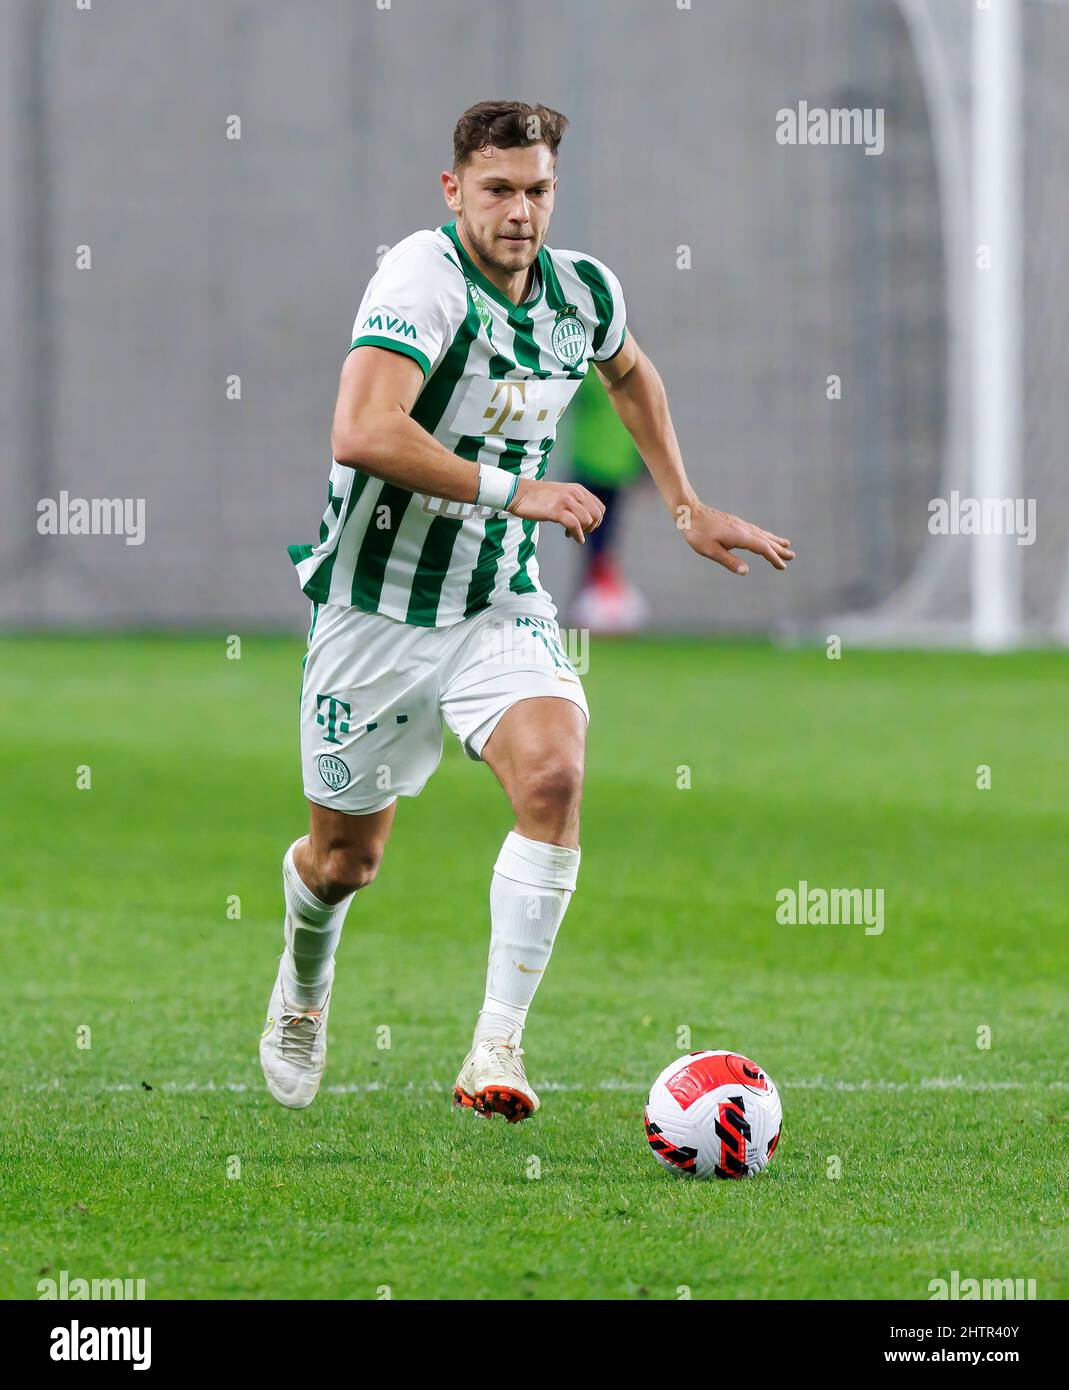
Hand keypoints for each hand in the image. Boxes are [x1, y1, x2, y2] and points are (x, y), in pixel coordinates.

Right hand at [508, 478, 605, 544]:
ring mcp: (566, 502)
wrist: (519, 493)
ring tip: (570, 534)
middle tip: (581, 532)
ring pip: (587, 520)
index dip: (596, 521)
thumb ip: (574, 501)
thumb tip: (585, 518)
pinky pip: (574, 525)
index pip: (600, 507)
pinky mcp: (556, 511)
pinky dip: (577, 535)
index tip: (586, 527)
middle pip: (596, 515)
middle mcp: (575, 493)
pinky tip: (574, 539)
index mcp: (578, 489)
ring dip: (582, 531)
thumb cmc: (538, 497)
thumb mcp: (561, 494)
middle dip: (592, 527)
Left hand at [680, 502, 794, 575]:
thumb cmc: (697, 533)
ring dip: (774, 540)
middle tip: (792, 556)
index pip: (762, 548)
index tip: (783, 566)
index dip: (774, 558)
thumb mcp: (710, 551)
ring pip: (762, 533)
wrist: (689, 511)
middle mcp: (744, 529)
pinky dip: (764, 535)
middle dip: (779, 549)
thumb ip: (729, 561)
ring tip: (786, 543)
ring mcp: (740, 524)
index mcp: (740, 536)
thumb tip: (745, 571)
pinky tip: (763, 536)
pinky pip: (755, 530)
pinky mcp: (734, 523)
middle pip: (766, 540)